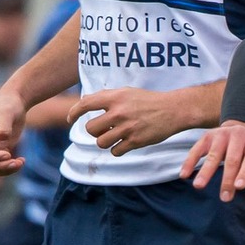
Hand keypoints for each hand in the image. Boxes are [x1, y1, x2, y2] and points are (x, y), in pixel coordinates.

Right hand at [0, 87, 27, 175]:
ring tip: (20, 162)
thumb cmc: (8, 104)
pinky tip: (22, 160)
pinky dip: (11, 167)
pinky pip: (2, 165)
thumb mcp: (6, 111)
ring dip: (6, 170)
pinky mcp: (1, 150)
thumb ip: (4, 126)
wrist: (14, 102)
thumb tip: (2, 141)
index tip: (8, 153)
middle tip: (15, 162)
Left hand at [68, 86, 200, 155]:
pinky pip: (115, 152)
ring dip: (105, 141)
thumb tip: (84, 102)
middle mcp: (118, 113)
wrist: (173, 109)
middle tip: (105, 129)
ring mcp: (127, 128)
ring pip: (101, 142)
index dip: (74, 113)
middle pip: (91, 129)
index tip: (71, 119)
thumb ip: (106, 96)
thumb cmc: (148, 100)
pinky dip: (117, 150)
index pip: (84, 105)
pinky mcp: (136, 141)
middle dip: (95, 131)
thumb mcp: (127, 92)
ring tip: (115, 137)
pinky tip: (124, 143)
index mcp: (114, 98)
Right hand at [180, 121, 244, 200]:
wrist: (241, 129)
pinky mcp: (207, 136)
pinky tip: (184, 175)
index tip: (238, 187)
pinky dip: (189, 162)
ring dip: (206, 172)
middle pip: (232, 159)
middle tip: (224, 198)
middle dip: (227, 180)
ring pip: (213, 155)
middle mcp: (239, 135)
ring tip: (198, 186)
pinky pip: (196, 150)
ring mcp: (221, 134)